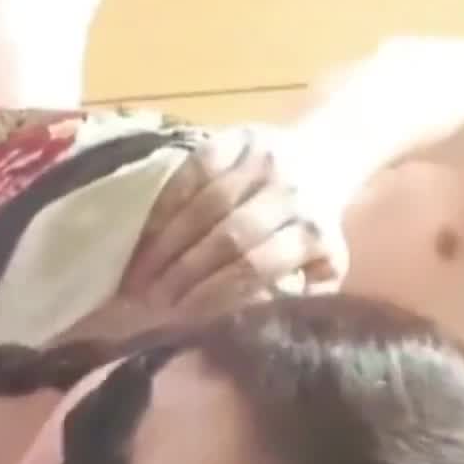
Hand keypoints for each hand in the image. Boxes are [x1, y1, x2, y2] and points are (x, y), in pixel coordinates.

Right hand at [122, 125, 350, 317]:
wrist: (323, 158)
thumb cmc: (309, 228)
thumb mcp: (319, 267)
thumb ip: (296, 296)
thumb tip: (253, 325)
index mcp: (313, 232)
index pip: (254, 268)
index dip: (211, 293)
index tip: (178, 318)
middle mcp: (292, 192)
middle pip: (228, 237)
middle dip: (184, 273)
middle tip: (149, 300)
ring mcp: (264, 160)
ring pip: (207, 204)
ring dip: (167, 243)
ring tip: (140, 274)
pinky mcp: (239, 137)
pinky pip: (195, 170)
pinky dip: (168, 202)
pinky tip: (146, 232)